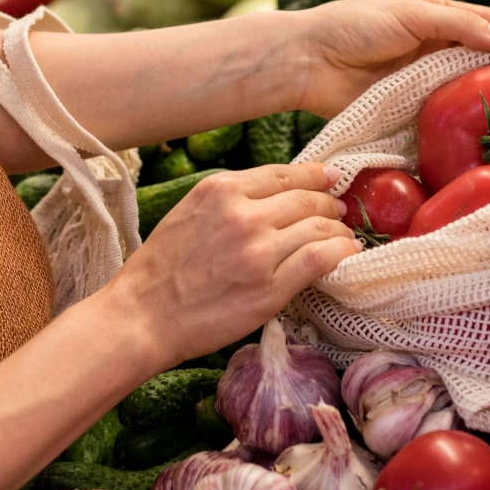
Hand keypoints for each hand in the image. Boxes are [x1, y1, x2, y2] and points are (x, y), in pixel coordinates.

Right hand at [105, 164, 358, 370]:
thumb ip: (227, 201)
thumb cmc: (159, 269)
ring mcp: (259, 251)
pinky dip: (340, 253)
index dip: (314, 175)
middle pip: (306, 198)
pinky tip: (346, 254)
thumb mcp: (188, 213)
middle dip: (328, 203)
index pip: (284, 174)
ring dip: (338, 230)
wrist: (143, 316)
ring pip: (320, 226)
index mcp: (220, 190)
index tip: (330, 177)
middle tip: (338, 211)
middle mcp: (243, 214)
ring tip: (344, 236)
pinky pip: (320, 259)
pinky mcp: (271, 287)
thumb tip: (272, 197)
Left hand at [291, 0, 489, 118]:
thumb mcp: (412, 15)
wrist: (309, 60)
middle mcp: (432, 48)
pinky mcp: (407, 107)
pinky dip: (463, 119)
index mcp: (434, 16)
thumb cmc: (356, 25)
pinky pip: (442, 113)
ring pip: (465, 87)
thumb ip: (459, 25)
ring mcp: (421, 80)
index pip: (486, 22)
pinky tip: (487, 129)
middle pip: (481, 57)